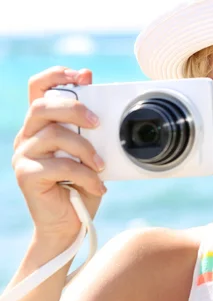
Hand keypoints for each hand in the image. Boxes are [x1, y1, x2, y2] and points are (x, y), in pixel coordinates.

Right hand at [11, 66, 105, 244]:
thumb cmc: (81, 186)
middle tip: (97, 124)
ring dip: (86, 149)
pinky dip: (85, 174)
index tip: (83, 75)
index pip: (38, 89)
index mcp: (41, 126)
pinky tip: (97, 185)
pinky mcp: (26, 176)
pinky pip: (59, 165)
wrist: (71, 225)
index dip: (56, 76)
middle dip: (75, 109)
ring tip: (100, 166)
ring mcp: (23, 156)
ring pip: (54, 135)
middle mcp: (27, 137)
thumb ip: (89, 125)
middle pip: (43, 106)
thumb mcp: (90, 152)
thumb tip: (95, 90)